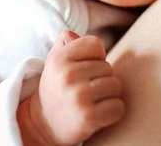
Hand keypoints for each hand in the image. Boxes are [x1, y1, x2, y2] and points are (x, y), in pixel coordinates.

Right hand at [18, 31, 124, 145]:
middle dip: (102, 78)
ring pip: (116, 85)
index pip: (96, 44)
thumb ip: (66, 44)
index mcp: (60, 59)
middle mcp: (68, 76)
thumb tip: (71, 35)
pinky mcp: (88, 117)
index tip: (86, 69)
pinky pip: (118, 107)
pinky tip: (99, 114)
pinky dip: (114, 111)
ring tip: (93, 101)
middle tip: (86, 90)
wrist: (43, 126)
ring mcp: (78, 97)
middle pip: (108, 67)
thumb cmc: (56, 89)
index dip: (95, 57)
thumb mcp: (55, 63)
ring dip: (110, 95)